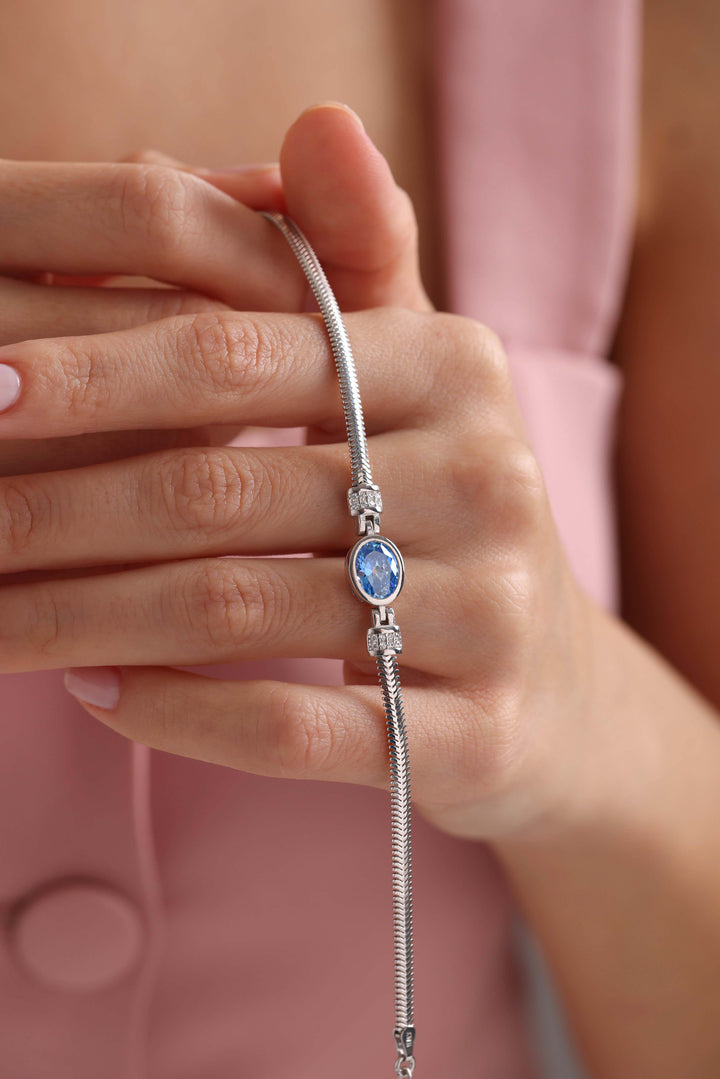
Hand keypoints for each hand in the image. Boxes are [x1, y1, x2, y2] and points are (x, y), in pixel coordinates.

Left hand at [0, 105, 593, 841]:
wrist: (555, 687)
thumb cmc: (446, 512)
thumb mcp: (416, 381)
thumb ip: (357, 264)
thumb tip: (317, 119)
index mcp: (458, 369)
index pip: (248, 353)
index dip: (100, 371)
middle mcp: (489, 481)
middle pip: (222, 491)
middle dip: (57, 512)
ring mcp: (488, 617)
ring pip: (239, 611)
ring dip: (84, 619)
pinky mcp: (473, 734)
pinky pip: (295, 728)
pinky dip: (176, 713)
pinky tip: (95, 694)